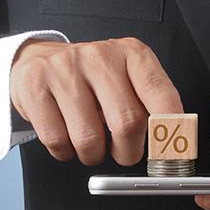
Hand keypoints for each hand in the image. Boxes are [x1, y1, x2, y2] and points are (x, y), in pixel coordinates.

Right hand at [10, 37, 181, 165]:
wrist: (38, 61)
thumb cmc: (90, 77)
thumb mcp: (127, 78)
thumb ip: (152, 105)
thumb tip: (174, 142)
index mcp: (131, 53)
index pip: (161, 94)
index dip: (172, 131)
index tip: (173, 153)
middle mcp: (99, 57)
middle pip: (127, 123)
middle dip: (128, 152)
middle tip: (124, 153)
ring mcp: (64, 70)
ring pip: (89, 139)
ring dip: (94, 155)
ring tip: (92, 144)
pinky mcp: (35, 87)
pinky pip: (57, 141)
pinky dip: (65, 152)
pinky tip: (67, 137)